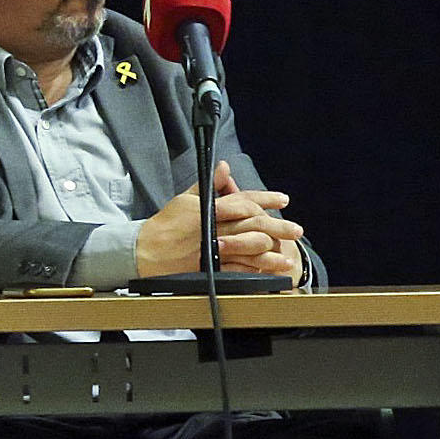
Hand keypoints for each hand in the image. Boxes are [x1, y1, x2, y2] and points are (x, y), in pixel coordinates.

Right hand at [135, 162, 306, 279]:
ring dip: (271, 253)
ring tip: (288, 255)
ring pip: (248, 249)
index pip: (243, 201)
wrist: (143, 253)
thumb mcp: (185, 200)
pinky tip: (270, 272)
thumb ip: (208, 186)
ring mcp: (212, 250)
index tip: (284, 200)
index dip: (266, 199)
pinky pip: (237, 270)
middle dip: (277, 227)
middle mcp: (212, 228)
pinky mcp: (209, 269)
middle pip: (252, 225)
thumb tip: (224, 166)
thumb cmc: (165, 225)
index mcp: (207, 209)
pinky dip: (255, 270)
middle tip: (296, 229)